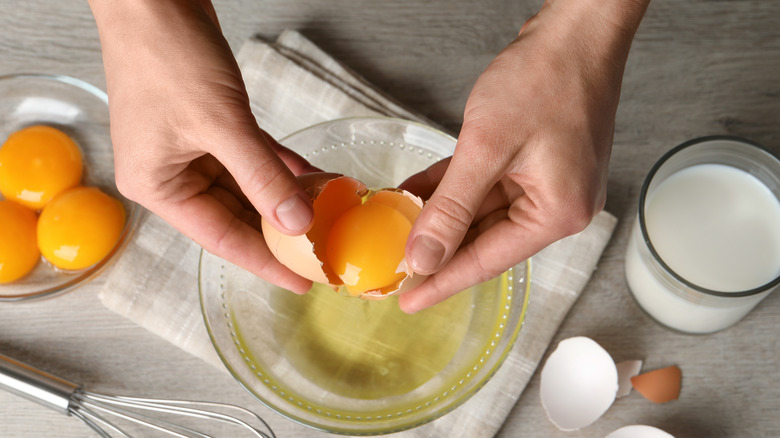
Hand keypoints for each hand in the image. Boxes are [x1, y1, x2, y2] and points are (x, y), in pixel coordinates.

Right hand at [89, 0, 317, 291]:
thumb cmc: (165, 54)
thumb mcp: (219, 123)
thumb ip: (262, 176)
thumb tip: (297, 223)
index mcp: (158, 186)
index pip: (222, 238)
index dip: (266, 261)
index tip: (303, 280)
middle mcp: (171, 174)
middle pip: (236, 215)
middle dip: (282, 229)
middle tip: (325, 248)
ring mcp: (190, 149)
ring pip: (247, 186)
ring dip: (286, 196)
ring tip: (329, 212)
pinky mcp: (209, 125)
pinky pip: (251, 157)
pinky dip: (279, 166)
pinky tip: (311, 176)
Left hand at [399, 0, 648, 312]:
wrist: (575, 30)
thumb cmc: (547, 79)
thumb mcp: (486, 148)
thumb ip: (451, 208)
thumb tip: (424, 256)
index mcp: (557, 213)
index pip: (488, 261)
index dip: (443, 281)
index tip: (409, 300)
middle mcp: (557, 205)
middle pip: (485, 240)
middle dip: (437, 248)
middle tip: (394, 267)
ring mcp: (545, 183)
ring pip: (480, 212)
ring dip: (439, 216)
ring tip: (397, 229)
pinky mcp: (533, 162)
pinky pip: (485, 185)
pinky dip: (452, 189)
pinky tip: (417, 194)